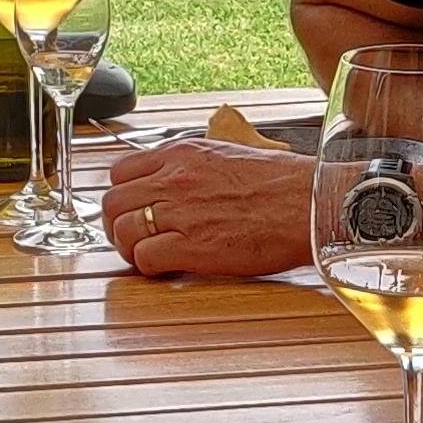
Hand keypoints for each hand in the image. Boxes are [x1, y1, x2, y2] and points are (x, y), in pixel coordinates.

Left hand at [93, 138, 311, 278]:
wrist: (309, 204)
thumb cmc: (280, 183)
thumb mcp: (225, 155)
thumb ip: (191, 167)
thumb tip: (173, 183)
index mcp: (181, 154)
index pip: (120, 172)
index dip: (122, 197)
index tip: (133, 210)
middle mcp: (173, 179)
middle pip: (113, 204)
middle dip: (118, 225)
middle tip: (135, 238)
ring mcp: (180, 212)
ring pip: (122, 232)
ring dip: (130, 248)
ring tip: (149, 255)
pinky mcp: (192, 246)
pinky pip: (145, 259)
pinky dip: (149, 268)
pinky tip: (168, 268)